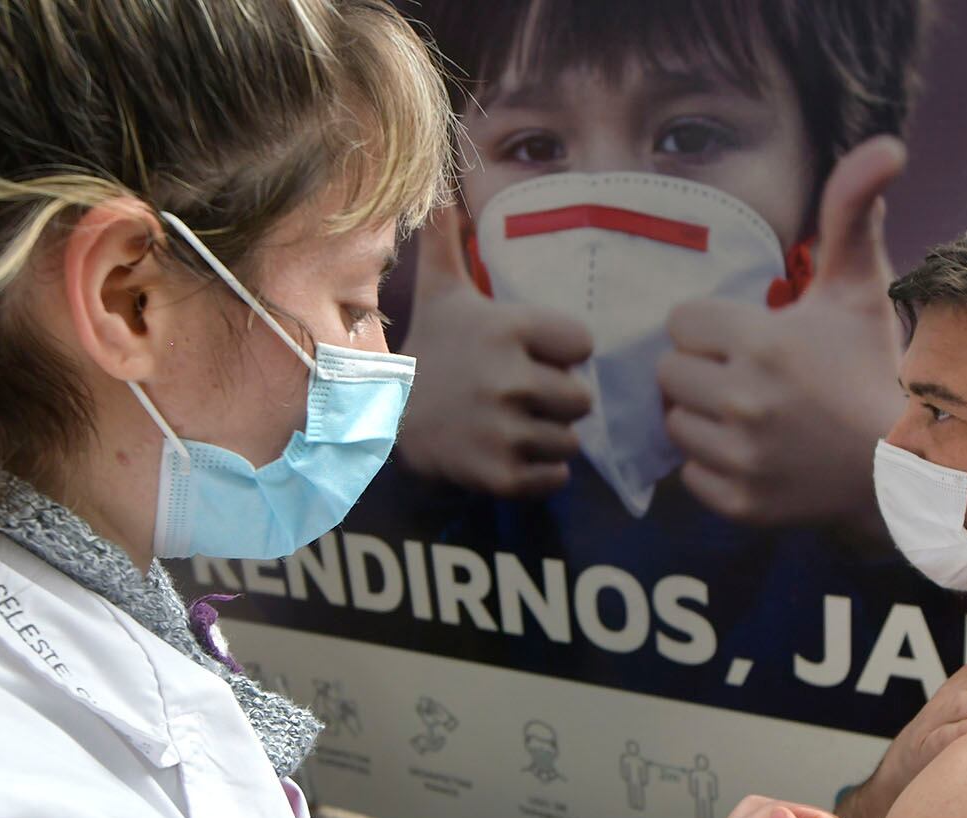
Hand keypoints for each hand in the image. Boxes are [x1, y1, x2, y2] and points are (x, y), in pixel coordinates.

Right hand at [394, 204, 593, 497]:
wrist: (383, 420)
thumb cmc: (430, 350)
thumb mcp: (440, 292)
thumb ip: (450, 240)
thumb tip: (444, 190)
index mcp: (507, 329)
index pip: (583, 344)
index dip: (563, 352)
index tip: (533, 355)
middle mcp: (507, 380)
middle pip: (582, 399)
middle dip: (558, 401)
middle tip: (524, 398)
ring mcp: (502, 431)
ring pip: (571, 442)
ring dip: (551, 438)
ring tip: (516, 426)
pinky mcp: (498, 475)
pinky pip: (556, 479)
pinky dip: (543, 474)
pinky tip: (514, 455)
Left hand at [657, 136, 909, 529]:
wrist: (900, 465)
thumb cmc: (868, 368)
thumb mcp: (859, 289)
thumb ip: (851, 213)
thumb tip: (886, 144)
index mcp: (763, 343)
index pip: (681, 322)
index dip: (712, 328)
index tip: (750, 337)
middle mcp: (743, 401)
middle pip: (668, 372)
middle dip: (700, 371)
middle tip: (746, 377)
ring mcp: (739, 457)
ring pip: (673, 423)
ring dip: (701, 418)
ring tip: (748, 415)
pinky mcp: (737, 502)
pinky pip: (688, 474)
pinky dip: (713, 466)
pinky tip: (753, 453)